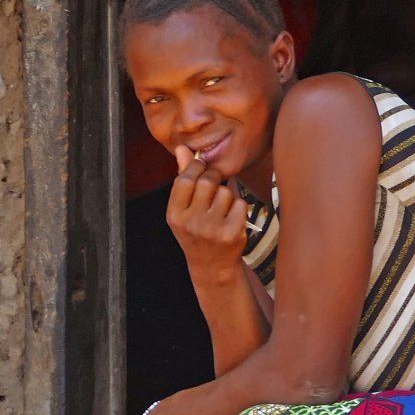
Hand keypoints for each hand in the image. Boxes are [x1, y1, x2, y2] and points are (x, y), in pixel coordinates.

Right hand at [167, 145, 249, 271]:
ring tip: (220, 209)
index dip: (195, 167)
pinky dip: (238, 207)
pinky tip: (231, 219)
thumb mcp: (184, 209)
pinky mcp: (232, 233)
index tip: (201, 169)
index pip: (185, 178)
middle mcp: (191, 223)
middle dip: (213, 177)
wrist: (212, 266)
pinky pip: (240, 203)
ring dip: (226, 195)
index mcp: (174, 215)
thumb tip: (182, 148)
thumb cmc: (196, 230)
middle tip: (214, 184)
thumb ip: (184, 177)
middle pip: (207, 181)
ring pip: (225, 192)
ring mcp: (212, 229)